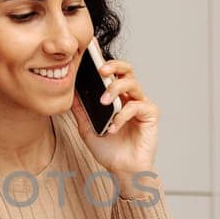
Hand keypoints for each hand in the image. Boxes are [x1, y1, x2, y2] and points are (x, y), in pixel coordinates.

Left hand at [69, 56, 157, 180]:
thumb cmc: (109, 149)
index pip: (111, 73)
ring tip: (104, 102)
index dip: (103, 59)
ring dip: (116, 89)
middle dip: (113, 66)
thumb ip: (80, 110)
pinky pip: (137, 106)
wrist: (122, 170)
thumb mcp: (87, 128)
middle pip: (126, 70)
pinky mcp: (150, 115)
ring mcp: (141, 104)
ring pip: (132, 83)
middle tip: (101, 71)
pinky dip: (123, 115)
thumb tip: (69, 92)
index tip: (91, 48)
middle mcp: (130, 97)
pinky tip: (114, 127)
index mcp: (116, 97)